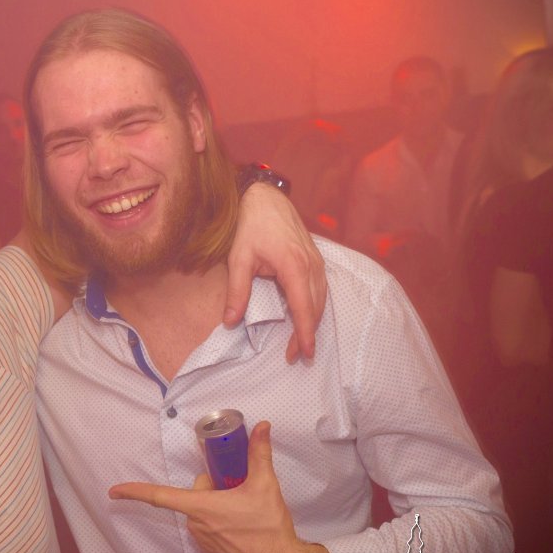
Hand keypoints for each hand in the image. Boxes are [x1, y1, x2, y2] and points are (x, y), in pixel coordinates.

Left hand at [108, 422, 332, 552]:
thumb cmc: (269, 527)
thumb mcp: (265, 485)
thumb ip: (259, 453)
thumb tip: (262, 427)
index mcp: (202, 507)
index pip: (161, 497)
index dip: (135, 492)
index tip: (114, 492)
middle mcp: (196, 526)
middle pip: (193, 496)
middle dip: (211, 488)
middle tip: (237, 489)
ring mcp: (203, 543)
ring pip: (201, 513)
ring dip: (216, 506)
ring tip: (243, 511)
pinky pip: (208, 529)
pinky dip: (220, 523)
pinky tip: (242, 527)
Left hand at [226, 184, 326, 360]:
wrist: (264, 197)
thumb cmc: (250, 225)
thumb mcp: (239, 258)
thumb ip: (237, 291)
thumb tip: (230, 322)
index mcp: (294, 266)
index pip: (303, 308)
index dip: (304, 333)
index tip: (304, 353)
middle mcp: (311, 265)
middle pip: (316, 307)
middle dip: (308, 333)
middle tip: (296, 355)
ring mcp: (316, 260)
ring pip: (322, 298)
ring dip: (313, 320)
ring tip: (301, 341)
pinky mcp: (315, 257)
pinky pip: (320, 287)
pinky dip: (315, 305)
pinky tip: (305, 315)